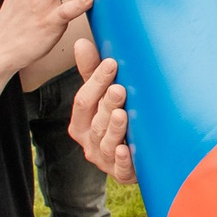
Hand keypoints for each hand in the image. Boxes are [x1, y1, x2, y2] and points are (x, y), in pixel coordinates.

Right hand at [69, 36, 135, 182]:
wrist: (135, 157)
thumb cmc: (114, 120)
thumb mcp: (101, 97)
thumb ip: (91, 73)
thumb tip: (80, 42)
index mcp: (80, 122)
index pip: (84, 100)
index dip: (96, 81)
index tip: (112, 63)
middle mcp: (88, 141)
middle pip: (96, 121)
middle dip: (107, 104)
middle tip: (119, 88)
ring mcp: (104, 159)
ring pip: (107, 143)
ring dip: (115, 128)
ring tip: (123, 114)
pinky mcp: (121, 174)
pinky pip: (120, 169)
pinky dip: (123, 160)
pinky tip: (127, 150)